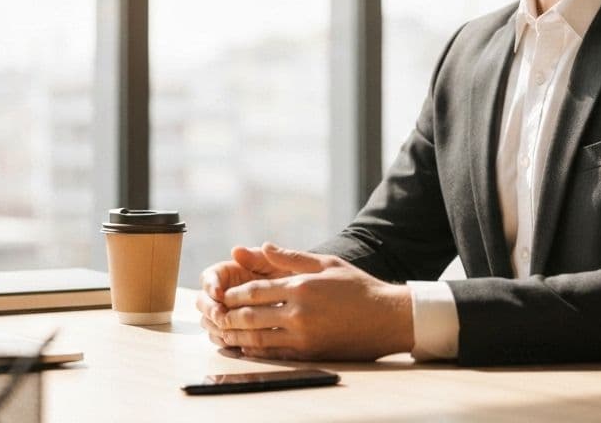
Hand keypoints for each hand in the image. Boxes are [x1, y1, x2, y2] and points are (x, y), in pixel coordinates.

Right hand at [196, 245, 296, 350]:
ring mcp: (225, 313)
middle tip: (221, 316)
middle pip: (203, 302)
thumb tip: (236, 250)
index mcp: (227, 274)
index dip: (210, 286)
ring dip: (215, 327)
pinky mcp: (232, 330)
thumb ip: (257, 258)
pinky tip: (236, 345)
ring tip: (228, 332)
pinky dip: (225, 342)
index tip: (218, 293)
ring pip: (208, 322)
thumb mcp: (275, 266)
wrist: (302, 300)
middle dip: (210, 309)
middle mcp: (221, 294)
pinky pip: (221, 338)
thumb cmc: (287, 277)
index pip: (208, 278)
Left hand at [210, 242, 412, 360]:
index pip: (254, 290)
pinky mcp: (310, 353)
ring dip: (236, 336)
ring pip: (258, 338)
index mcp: (301, 286)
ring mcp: (303, 336)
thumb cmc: (357, 286)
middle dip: (228, 316)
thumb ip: (290, 257)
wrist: (387, 317)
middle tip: (214, 315)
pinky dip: (255, 352)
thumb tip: (261, 245)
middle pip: (250, 315)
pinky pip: (274, 355)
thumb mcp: (326, 263)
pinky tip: (245, 349)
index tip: (222, 294)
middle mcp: (298, 312)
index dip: (233, 293)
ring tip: (222, 333)